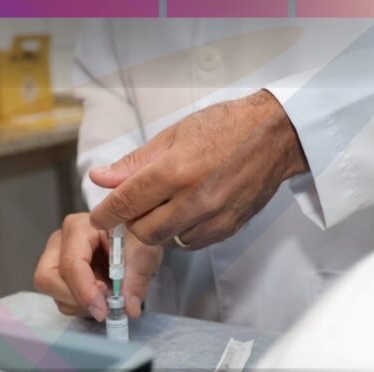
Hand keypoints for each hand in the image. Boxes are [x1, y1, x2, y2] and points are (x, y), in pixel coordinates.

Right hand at [34, 213, 162, 320]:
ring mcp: (55, 258)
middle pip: (48, 278)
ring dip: (81, 304)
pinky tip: (100, 297)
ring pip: (53, 292)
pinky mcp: (58, 275)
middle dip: (76, 298)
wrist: (135, 234)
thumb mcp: (144, 252)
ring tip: (108, 297)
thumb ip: (136, 278)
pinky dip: (81, 305)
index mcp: (79, 228)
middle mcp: (60, 241)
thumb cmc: (136, 237)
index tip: (103, 310)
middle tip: (105, 304)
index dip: (85, 290)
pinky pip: (60, 298)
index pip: (71, 263)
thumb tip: (129, 308)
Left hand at [89, 90, 307, 249]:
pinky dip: (181, 231)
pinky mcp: (228, 228)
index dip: (106, 214)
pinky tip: (188, 210)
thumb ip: (135, 162)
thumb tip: (101, 178)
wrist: (274, 136)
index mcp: (175, 171)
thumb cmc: (225, 127)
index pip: (127, 203)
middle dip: (133, 222)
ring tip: (168, 203)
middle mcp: (193, 200)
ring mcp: (213, 218)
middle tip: (138, 205)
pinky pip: (191, 242)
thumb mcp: (174, 135)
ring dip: (158, 228)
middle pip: (143, 232)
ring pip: (167, 240)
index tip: (99, 217)